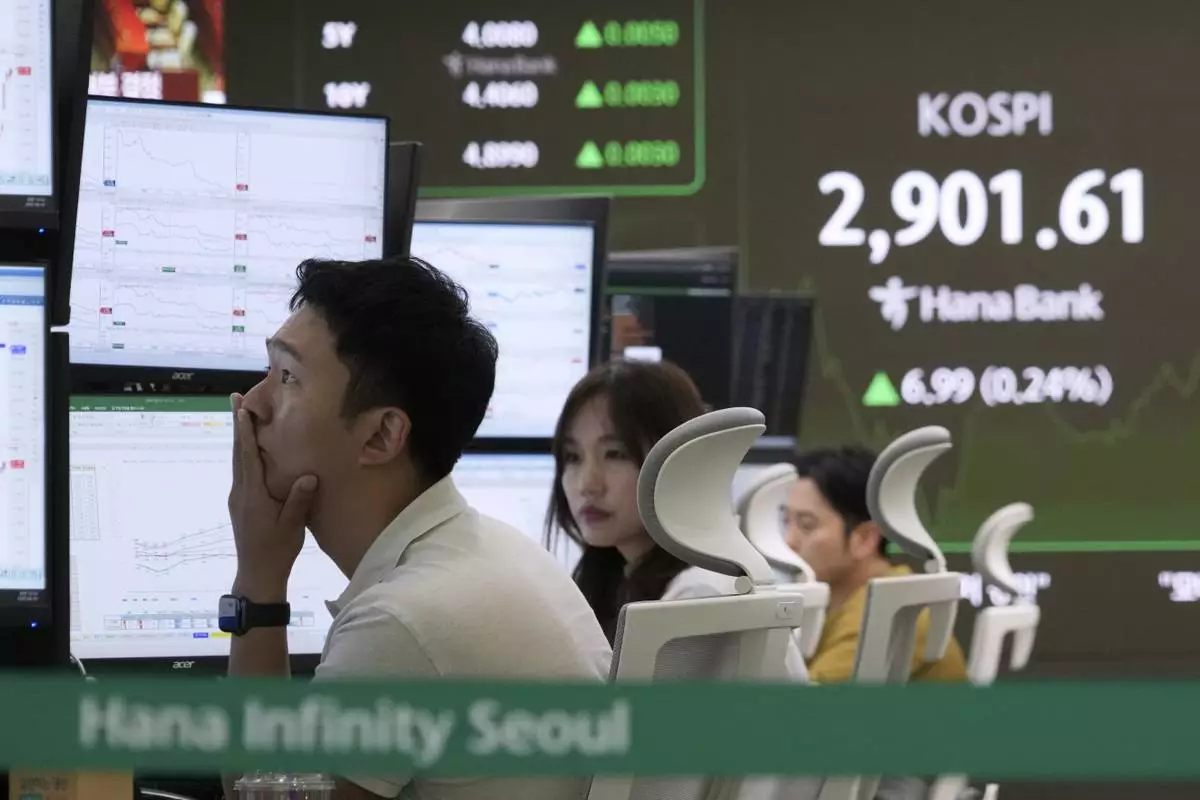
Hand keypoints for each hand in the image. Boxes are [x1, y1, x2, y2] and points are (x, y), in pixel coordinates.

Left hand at [228, 393, 316, 594]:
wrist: (257, 573)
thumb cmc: (277, 549)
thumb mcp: (292, 526)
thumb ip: (298, 501)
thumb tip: (309, 476)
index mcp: (253, 494)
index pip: (247, 456)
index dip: (244, 430)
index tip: (242, 407)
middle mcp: (241, 491)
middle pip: (237, 452)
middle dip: (237, 425)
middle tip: (235, 399)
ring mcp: (238, 497)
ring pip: (237, 460)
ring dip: (239, 437)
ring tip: (241, 416)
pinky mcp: (241, 503)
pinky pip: (241, 471)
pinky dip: (243, 453)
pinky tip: (249, 449)